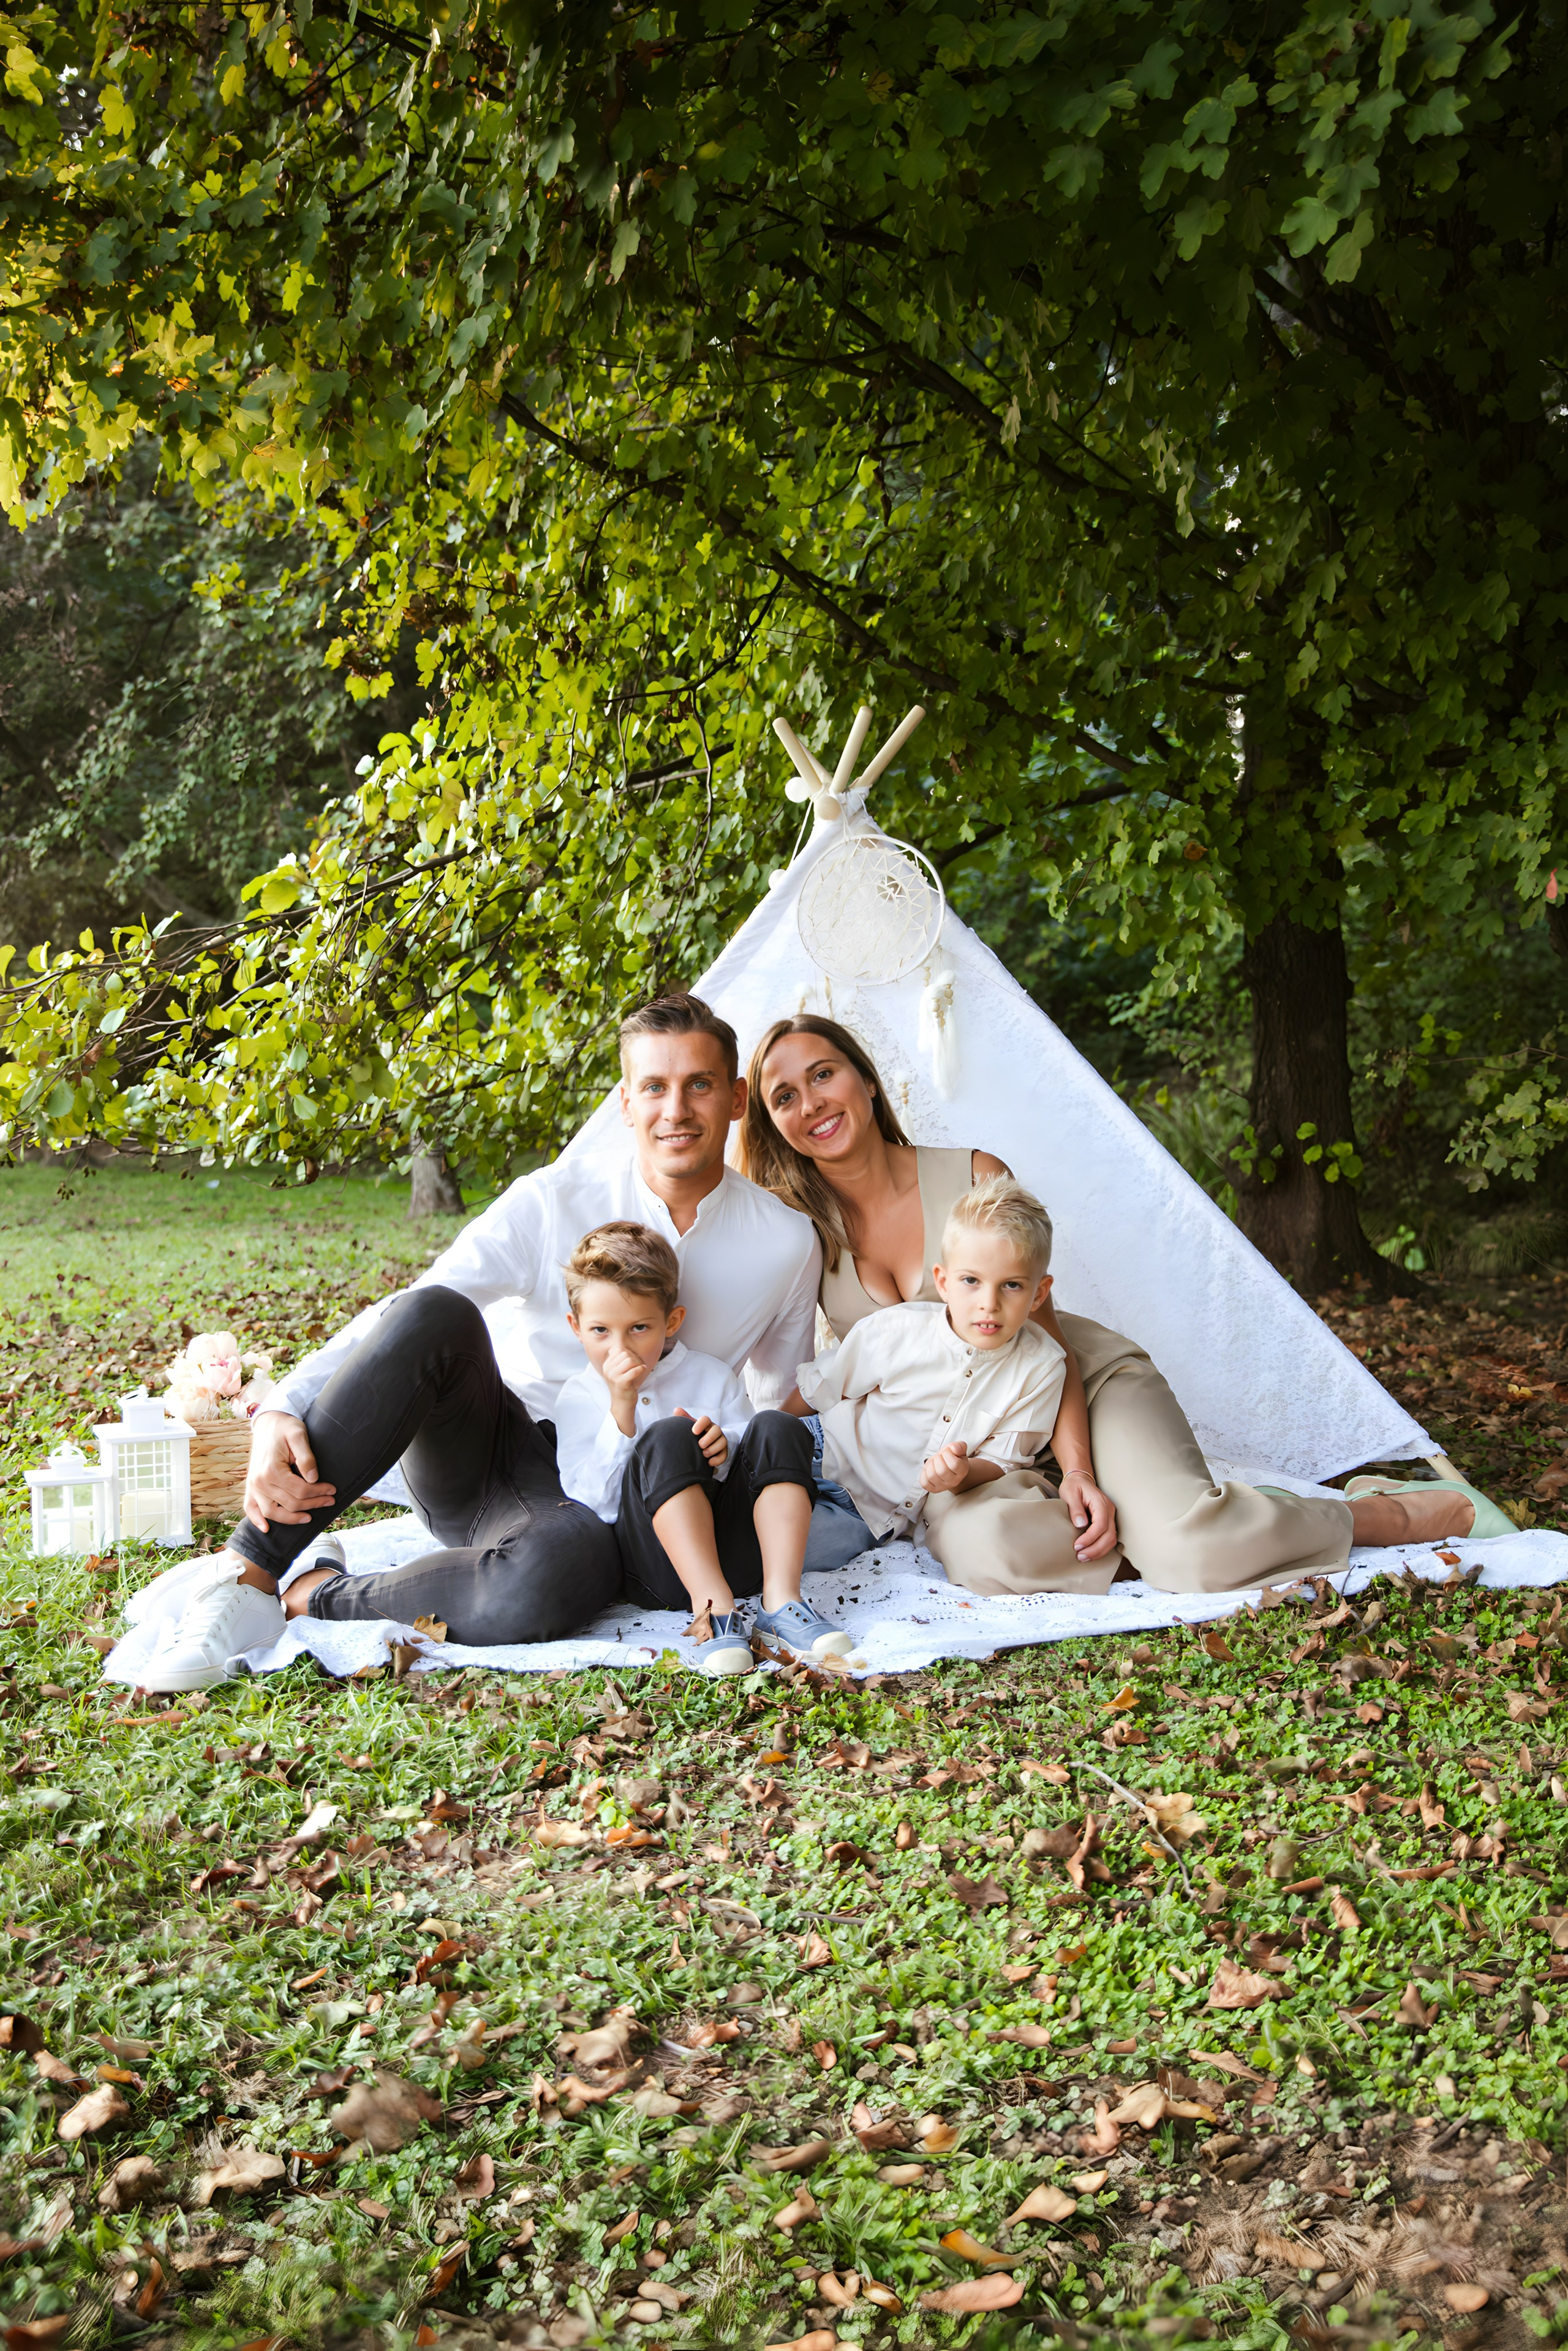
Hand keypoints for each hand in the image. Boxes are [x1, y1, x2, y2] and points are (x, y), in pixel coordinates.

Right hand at [244, 1412, 334, 1532]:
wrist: (268, 1423)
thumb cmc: (285, 1428)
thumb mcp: (298, 1435)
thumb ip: (306, 1457)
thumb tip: (314, 1478)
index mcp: (271, 1470)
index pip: (301, 1490)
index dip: (319, 1492)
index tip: (333, 1490)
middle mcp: (259, 1481)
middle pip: (290, 1503)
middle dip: (313, 1504)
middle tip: (330, 1500)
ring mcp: (253, 1486)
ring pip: (273, 1512)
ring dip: (292, 1518)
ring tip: (309, 1517)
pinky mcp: (250, 1486)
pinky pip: (251, 1508)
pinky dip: (257, 1520)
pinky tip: (267, 1529)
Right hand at [602, 1343, 647, 1406]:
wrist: (622, 1402)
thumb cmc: (623, 1385)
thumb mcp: (617, 1371)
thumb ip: (618, 1359)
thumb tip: (619, 1345)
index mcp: (606, 1365)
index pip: (619, 1350)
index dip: (630, 1353)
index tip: (635, 1360)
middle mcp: (608, 1370)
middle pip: (625, 1354)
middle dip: (636, 1357)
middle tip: (640, 1364)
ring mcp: (613, 1376)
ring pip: (629, 1361)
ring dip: (639, 1363)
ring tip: (641, 1367)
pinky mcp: (620, 1383)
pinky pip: (633, 1371)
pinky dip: (640, 1369)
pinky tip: (643, 1370)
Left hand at [688, 1413, 728, 1469]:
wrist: (703, 1446)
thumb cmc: (694, 1435)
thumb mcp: (689, 1426)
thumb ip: (683, 1419)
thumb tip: (677, 1410)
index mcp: (705, 1424)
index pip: (706, 1419)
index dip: (701, 1424)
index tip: (694, 1431)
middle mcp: (714, 1430)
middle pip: (717, 1430)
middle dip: (709, 1437)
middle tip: (700, 1445)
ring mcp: (720, 1441)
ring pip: (723, 1442)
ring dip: (714, 1448)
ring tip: (704, 1454)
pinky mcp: (723, 1451)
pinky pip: (724, 1455)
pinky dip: (717, 1459)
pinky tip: (709, 1463)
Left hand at [920, 1439, 971, 1493]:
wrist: (947, 1465)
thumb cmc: (952, 1456)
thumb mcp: (957, 1448)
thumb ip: (958, 1446)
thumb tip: (954, 1449)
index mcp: (962, 1471)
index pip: (955, 1464)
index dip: (948, 1454)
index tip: (947, 1451)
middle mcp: (954, 1481)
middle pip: (942, 1471)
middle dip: (938, 1459)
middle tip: (939, 1457)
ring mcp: (943, 1487)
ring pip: (932, 1476)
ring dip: (930, 1465)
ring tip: (934, 1462)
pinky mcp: (933, 1489)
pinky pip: (924, 1482)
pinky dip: (924, 1473)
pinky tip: (930, 1469)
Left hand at [1058, 1469, 1117, 1560]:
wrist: (1080, 1480)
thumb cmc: (1074, 1486)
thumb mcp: (1070, 1493)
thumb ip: (1075, 1508)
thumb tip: (1080, 1524)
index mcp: (1101, 1503)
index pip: (1100, 1525)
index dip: (1090, 1538)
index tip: (1077, 1546)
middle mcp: (1109, 1510)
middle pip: (1109, 1535)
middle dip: (1095, 1549)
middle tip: (1080, 1556)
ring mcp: (1110, 1516)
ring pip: (1111, 1539)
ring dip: (1099, 1551)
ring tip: (1084, 1557)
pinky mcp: (1107, 1521)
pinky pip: (1109, 1538)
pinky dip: (1101, 1548)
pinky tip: (1090, 1553)